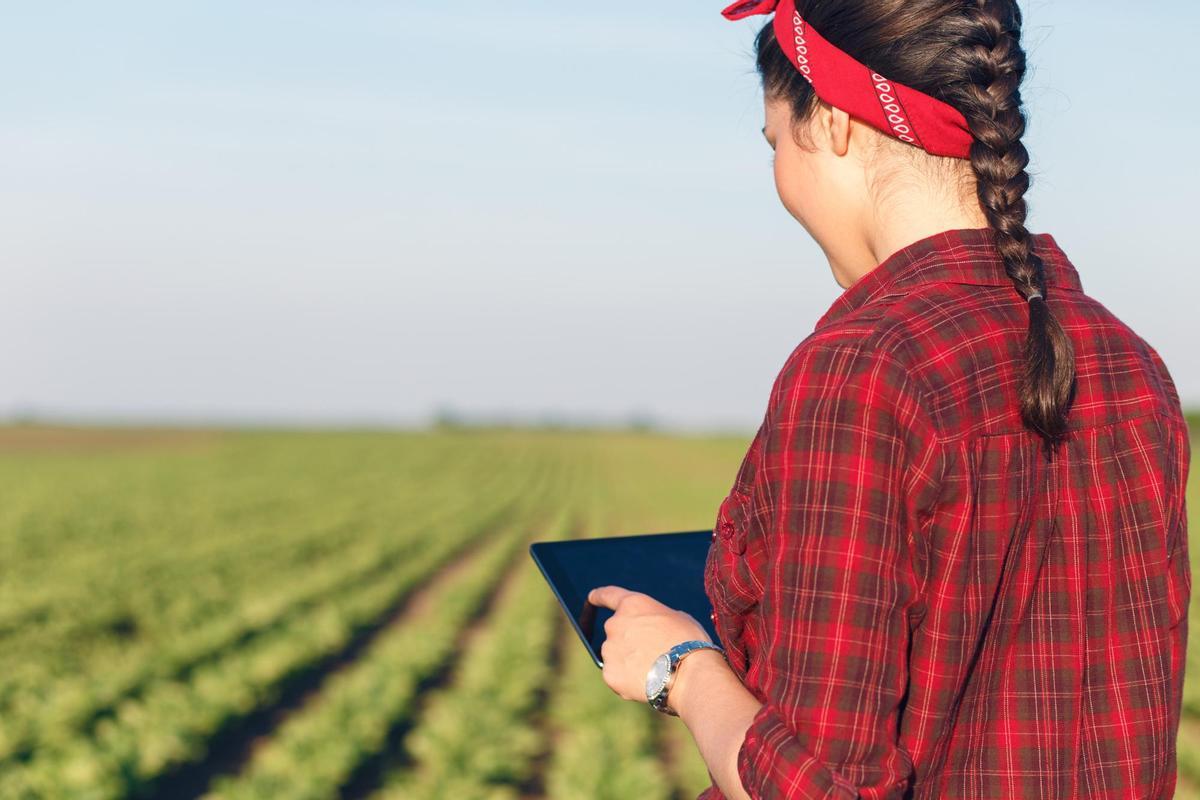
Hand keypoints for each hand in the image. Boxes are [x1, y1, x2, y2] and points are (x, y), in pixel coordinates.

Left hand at [586, 585, 711, 703]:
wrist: (688, 675)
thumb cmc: (689, 643)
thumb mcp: (678, 618)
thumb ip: (656, 618)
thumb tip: (652, 627)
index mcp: (632, 604)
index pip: (608, 595)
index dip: (599, 596)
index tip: (591, 597)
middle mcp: (615, 624)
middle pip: (616, 630)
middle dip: (629, 639)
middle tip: (651, 652)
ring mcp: (610, 650)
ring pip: (615, 654)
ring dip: (628, 660)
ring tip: (653, 670)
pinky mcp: (609, 674)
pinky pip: (616, 675)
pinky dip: (627, 679)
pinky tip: (646, 682)